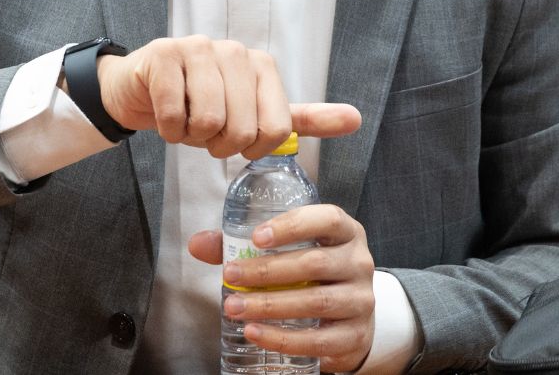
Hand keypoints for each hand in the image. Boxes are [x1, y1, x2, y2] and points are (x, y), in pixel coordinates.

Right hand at [94, 36, 361, 157]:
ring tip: (185, 122)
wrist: (142, 88)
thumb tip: (356, 119)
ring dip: (190, 138)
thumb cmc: (199, 103)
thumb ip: (302, 119)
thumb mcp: (255, 114)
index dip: (252, 150)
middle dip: (217, 146)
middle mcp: (235, 52)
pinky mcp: (165, 55)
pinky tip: (165, 116)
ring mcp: (199, 48)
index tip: (236, 140)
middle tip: (204, 133)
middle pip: (241, 130)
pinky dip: (167, 129)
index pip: (276, 130)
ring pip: (207, 122)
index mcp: (263, 66)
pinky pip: (173, 115)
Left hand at [190, 205, 375, 371]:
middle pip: (314, 263)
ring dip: (270, 305)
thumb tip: (198, 244)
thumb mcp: (291, 251)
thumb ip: (243, 245)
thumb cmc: (315, 275)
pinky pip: (317, 340)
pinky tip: (255, 332)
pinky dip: (283, 338)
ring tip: (235, 308)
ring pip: (316, 302)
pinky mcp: (354, 335)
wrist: (351, 318)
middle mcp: (358, 263)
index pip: (327, 219)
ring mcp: (360, 300)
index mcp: (345, 233)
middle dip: (267, 271)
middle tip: (231, 276)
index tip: (256, 237)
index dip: (293, 226)